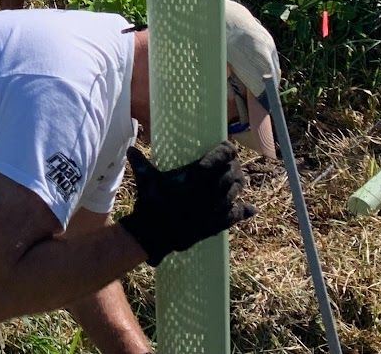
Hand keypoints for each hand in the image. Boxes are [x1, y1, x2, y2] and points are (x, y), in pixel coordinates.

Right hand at [120, 143, 254, 265]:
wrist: (156, 233)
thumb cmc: (151, 202)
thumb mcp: (146, 178)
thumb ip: (141, 162)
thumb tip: (130, 149)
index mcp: (198, 174)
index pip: (224, 155)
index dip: (227, 150)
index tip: (226, 147)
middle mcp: (211, 188)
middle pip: (232, 172)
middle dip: (232, 166)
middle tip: (228, 163)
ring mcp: (216, 207)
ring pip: (236, 191)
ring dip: (237, 184)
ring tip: (234, 180)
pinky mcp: (217, 223)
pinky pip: (236, 214)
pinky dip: (244, 210)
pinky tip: (251, 208)